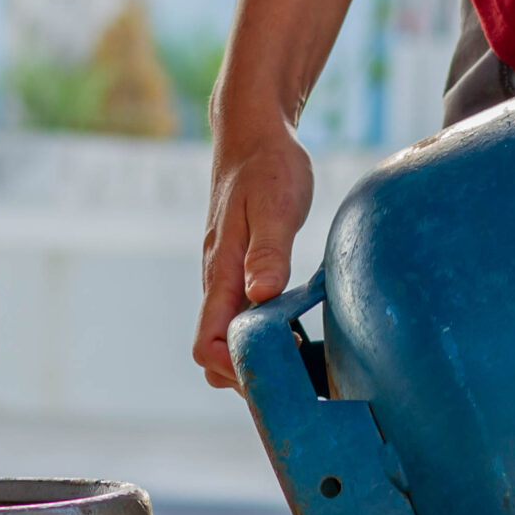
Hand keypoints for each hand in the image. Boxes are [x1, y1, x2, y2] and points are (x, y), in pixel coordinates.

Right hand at [193, 124, 315, 389]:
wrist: (252, 136)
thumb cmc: (267, 167)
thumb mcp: (274, 206)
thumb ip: (268, 253)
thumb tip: (260, 296)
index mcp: (221, 274)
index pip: (208, 345)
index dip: (235, 369)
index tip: (278, 371)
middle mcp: (219, 285)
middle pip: (216, 356)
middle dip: (249, 376)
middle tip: (299, 378)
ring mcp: (229, 283)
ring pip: (230, 342)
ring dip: (260, 360)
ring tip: (306, 364)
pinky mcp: (242, 277)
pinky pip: (245, 322)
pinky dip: (269, 339)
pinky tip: (304, 337)